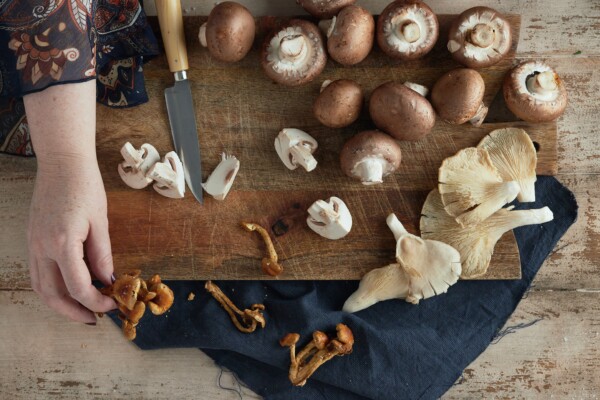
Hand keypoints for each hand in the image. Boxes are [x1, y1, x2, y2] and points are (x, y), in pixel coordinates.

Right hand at [24, 81, 115, 323]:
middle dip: (73, 312)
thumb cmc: (85, 186)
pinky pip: (37, 272)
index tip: (112, 306)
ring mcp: (32, 243)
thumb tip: (107, 281)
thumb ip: (102, 254)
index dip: (96, 302)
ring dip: (60, 304)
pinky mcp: (32, 239)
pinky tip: (68, 289)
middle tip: (94, 319)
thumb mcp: (101, 221)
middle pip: (52, 294)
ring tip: (81, 310)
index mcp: (63, 242)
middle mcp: (42, 247)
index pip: (78, 286)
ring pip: (40, 287)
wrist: (61, 162)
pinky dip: (51, 287)